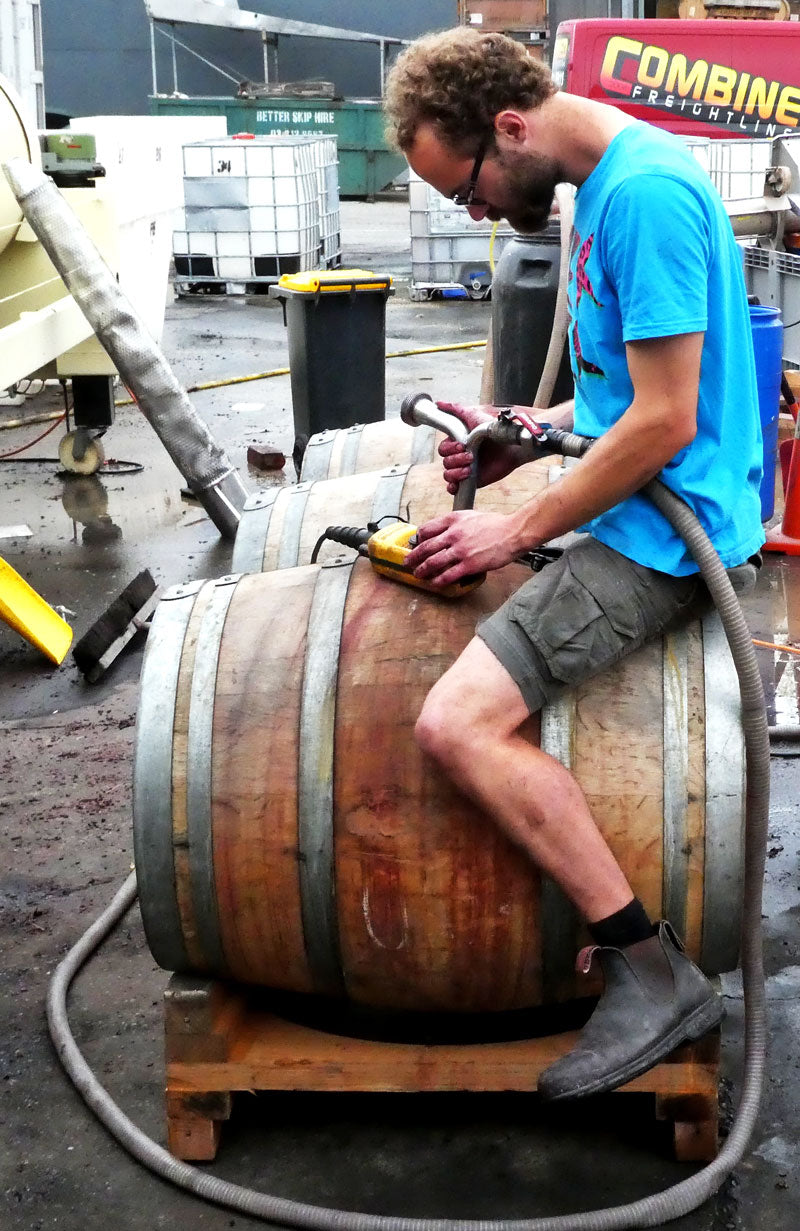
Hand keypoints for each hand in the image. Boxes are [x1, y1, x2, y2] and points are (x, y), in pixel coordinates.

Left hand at [404, 509, 519, 586]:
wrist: (512, 532)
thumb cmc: (495, 524)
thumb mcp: (471, 515)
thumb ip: (455, 522)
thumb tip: (445, 531)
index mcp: (453, 520)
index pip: (427, 529)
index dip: (418, 538)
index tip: (415, 544)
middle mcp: (453, 534)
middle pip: (426, 547)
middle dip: (414, 556)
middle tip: (407, 562)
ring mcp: (460, 550)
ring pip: (434, 562)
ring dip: (422, 570)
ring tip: (418, 574)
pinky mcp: (469, 564)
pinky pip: (448, 574)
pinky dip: (439, 580)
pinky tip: (434, 583)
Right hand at [436, 401, 525, 493]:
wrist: (511, 446)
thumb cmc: (494, 431)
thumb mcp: (474, 416)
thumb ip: (455, 409)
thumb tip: (438, 404)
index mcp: (457, 443)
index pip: (443, 449)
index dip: (449, 448)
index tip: (461, 445)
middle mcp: (459, 457)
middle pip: (445, 462)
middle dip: (455, 460)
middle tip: (470, 456)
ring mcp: (464, 469)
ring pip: (448, 475)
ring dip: (456, 472)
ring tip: (470, 468)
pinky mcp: (472, 481)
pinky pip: (455, 488)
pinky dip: (452, 487)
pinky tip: (456, 484)